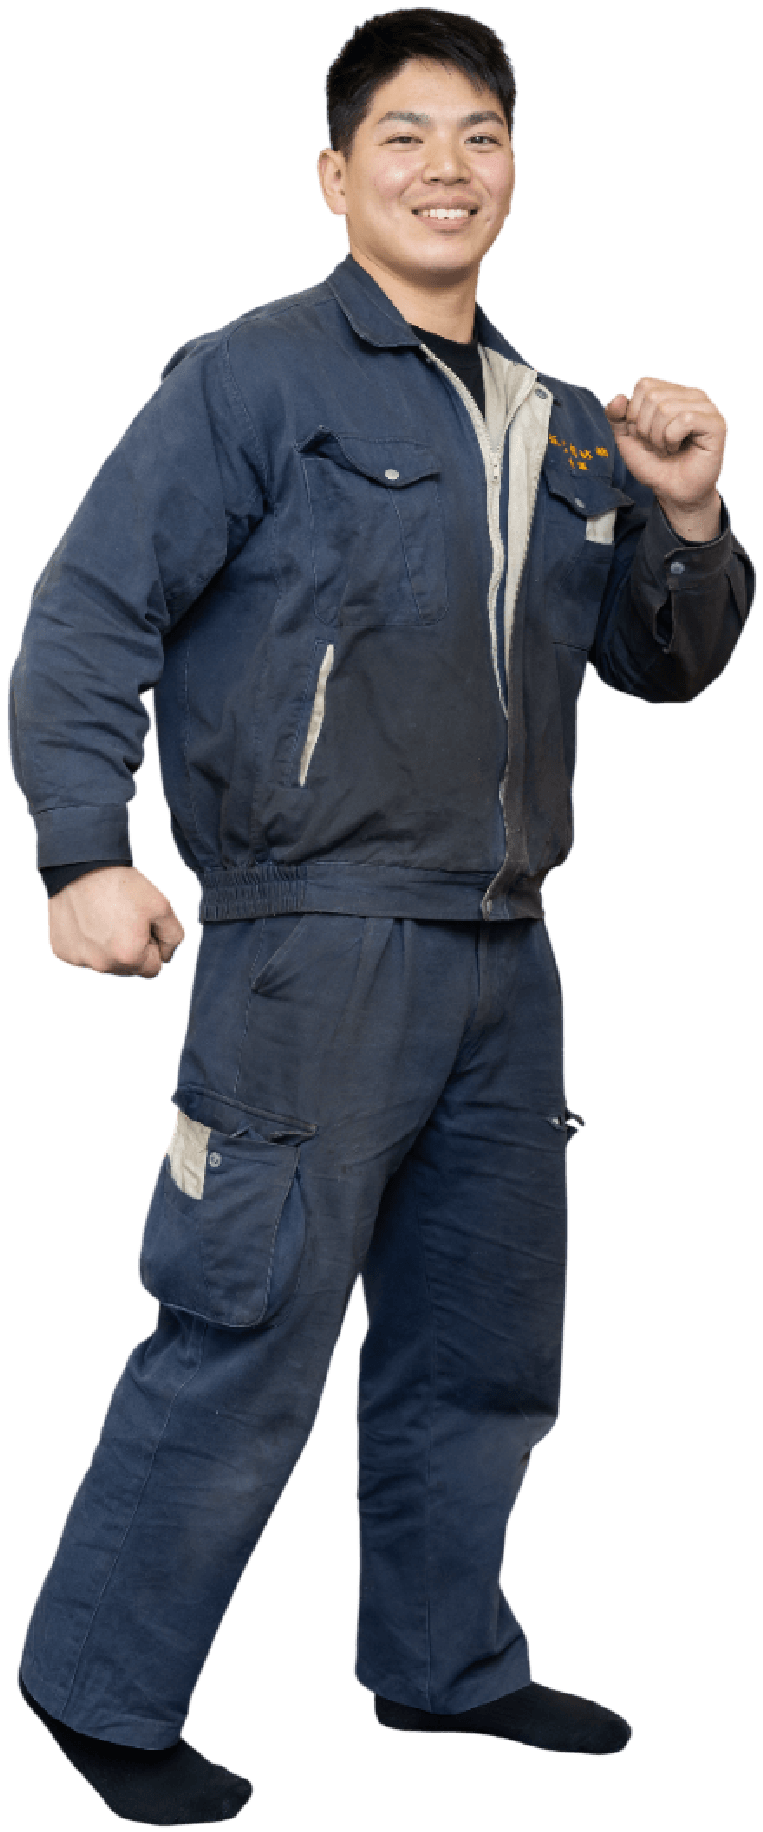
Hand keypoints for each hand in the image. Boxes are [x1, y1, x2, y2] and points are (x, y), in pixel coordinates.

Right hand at [47, 865, 185, 977]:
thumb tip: (167, 954)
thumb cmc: (118, 884)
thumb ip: (174, 935)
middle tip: (124, 919)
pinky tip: (87, 921)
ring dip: (109, 948)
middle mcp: (102, 965)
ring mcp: (78, 960)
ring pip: (105, 962)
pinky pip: (82, 955)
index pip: (154, 968)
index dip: (154, 946)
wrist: (78, 866)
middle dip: (132, 949)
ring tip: (105, 918)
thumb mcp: (162, 904)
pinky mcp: (62, 951)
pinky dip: (87, 943)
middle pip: (128, 968)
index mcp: (129, 957)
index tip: (145, 927)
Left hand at [605, 377, 726, 535]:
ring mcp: (706, 407)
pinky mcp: (716, 424)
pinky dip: (673, 439)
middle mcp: (691, 394)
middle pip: (653, 396)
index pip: (644, 384)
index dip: (635, 414)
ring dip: (659, 437)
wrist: (673, 492)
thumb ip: (617, 417)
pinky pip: (685, 419)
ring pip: (666, 408)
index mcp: (673, 392)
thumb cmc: (655, 465)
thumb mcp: (627, 440)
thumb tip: (619, 397)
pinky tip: (677, 448)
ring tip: (667, 449)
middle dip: (646, 428)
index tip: (644, 435)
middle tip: (656, 445)